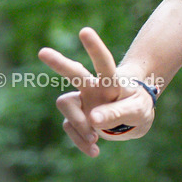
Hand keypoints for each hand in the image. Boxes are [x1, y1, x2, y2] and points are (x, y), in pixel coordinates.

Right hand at [39, 27, 154, 156]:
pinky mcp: (77, 116)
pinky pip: (70, 128)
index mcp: (111, 80)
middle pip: (74, 73)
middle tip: (43, 52)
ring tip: (95, 139)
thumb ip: (117, 113)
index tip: (84, 31)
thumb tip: (92, 120)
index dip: (94, 47)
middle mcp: (92, 86)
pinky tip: (94, 150)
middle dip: (59, 63)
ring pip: (65, 104)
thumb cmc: (138, 107)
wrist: (133, 117)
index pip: (103, 61)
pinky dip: (81, 141)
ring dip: (78, 124)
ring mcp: (82, 100)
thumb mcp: (137, 111)